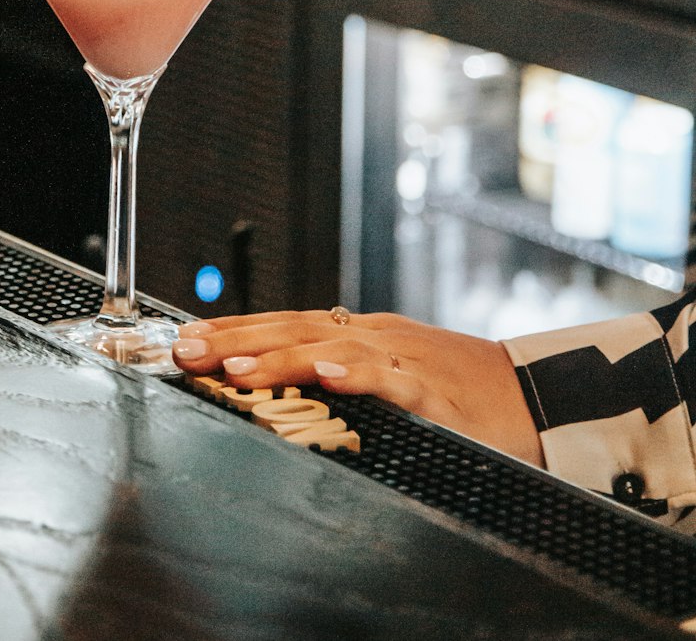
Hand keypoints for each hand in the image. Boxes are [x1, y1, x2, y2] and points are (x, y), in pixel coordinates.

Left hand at [173, 310, 543, 467]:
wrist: (539, 399)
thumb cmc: (462, 393)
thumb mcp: (392, 376)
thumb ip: (344, 373)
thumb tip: (282, 377)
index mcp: (360, 333)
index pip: (285, 323)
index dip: (234, 330)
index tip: (185, 340)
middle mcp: (373, 335)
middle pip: (293, 328)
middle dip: (235, 339)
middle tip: (184, 350)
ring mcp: (404, 358)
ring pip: (332, 348)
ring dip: (278, 356)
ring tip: (234, 368)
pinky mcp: (436, 390)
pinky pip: (392, 379)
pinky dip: (357, 374)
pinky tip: (326, 373)